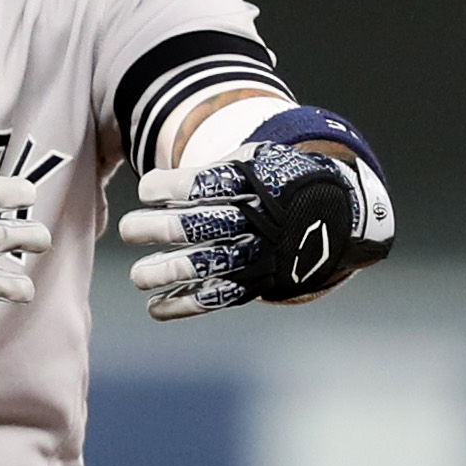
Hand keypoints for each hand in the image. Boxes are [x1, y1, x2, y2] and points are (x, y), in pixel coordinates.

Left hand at [118, 141, 393, 319]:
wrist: (337, 215)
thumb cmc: (277, 181)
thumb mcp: (257, 158)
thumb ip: (214, 169)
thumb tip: (154, 187)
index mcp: (252, 182)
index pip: (201, 185)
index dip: (166, 188)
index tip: (147, 190)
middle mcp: (254, 220)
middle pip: (194, 226)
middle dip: (152, 229)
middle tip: (128, 231)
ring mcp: (256, 254)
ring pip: (201, 266)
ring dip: (162, 273)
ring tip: (138, 276)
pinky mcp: (257, 283)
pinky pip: (217, 298)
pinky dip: (182, 306)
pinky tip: (155, 307)